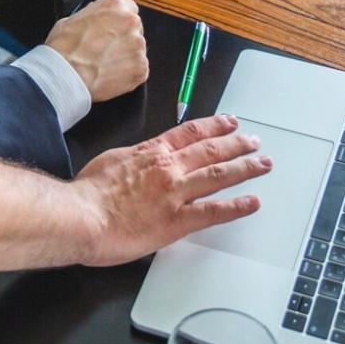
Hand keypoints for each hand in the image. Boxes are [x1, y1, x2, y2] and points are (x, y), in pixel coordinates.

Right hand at [44, 0, 148, 101]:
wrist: (65, 76)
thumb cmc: (63, 49)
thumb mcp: (71, 20)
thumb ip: (91, 17)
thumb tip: (94, 20)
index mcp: (115, 5)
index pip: (129, 8)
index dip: (119, 21)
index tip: (113, 30)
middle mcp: (130, 21)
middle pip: (134, 30)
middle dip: (122, 40)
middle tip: (105, 52)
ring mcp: (138, 45)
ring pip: (136, 51)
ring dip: (125, 58)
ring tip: (104, 66)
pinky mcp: (141, 67)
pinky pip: (139, 71)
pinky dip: (128, 75)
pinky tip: (110, 76)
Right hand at [71, 115, 271, 266]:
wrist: (81, 216)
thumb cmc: (89, 192)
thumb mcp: (112, 160)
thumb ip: (133, 158)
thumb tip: (141, 158)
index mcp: (151, 152)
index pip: (190, 132)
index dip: (214, 126)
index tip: (230, 123)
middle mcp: (168, 167)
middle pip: (211, 149)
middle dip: (237, 144)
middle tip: (255, 142)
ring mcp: (175, 193)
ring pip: (218, 174)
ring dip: (245, 168)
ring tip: (263, 164)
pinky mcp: (177, 220)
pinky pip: (214, 211)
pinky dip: (236, 206)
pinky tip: (252, 202)